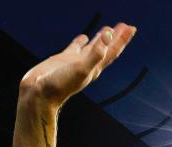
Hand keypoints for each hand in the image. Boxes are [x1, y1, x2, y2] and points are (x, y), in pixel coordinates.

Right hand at [18, 24, 135, 108]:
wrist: (39, 94)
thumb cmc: (60, 85)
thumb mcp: (81, 68)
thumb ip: (96, 53)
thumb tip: (108, 35)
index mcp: (95, 67)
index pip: (112, 51)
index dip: (122, 39)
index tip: (132, 28)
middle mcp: (88, 64)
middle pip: (107, 48)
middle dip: (116, 37)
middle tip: (126, 26)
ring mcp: (76, 62)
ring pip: (92, 47)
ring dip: (101, 38)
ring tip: (108, 29)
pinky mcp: (63, 59)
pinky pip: (75, 48)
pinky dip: (80, 42)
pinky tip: (83, 37)